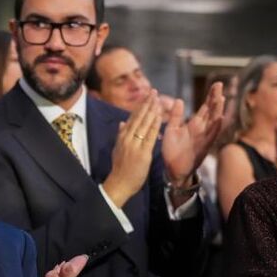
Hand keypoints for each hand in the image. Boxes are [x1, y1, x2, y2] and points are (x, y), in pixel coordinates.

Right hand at [102, 91, 164, 208]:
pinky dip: (155, 125)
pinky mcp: (142, 152)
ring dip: (152, 110)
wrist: (119, 184)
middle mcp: (127, 138)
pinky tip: (160, 116)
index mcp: (122, 137)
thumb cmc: (120, 169)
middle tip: (153, 92)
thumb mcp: (117, 150)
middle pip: (138, 117)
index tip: (147, 96)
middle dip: (147, 103)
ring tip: (157, 99)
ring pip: (144, 124)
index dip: (140, 106)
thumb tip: (122, 123)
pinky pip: (150, 136)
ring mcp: (134, 145)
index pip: (132, 118)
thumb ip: (120, 135)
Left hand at [161, 82, 224, 185]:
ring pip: (214, 122)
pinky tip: (219, 118)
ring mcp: (204, 138)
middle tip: (219, 85)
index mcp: (194, 125)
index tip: (216, 84)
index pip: (205, 108)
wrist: (172, 169)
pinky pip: (211, 136)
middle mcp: (202, 130)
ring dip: (218, 110)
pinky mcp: (203, 147)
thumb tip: (178, 100)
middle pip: (212, 111)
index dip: (210, 97)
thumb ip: (175, 116)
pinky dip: (215, 127)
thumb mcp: (171, 130)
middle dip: (216, 99)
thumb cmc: (172, 150)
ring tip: (221, 98)